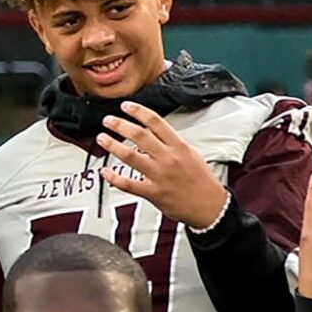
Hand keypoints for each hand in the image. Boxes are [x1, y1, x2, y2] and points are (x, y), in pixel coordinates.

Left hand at [99, 101, 231, 226]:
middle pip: (140, 136)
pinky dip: (113, 177)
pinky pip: (127, 184)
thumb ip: (171, 143)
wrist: (209, 205)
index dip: (138, 111)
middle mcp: (169, 158)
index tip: (126, 106)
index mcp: (179, 146)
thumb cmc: (200, 180)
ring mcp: (159, 175)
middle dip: (120, 125)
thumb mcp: (191, 154)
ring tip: (102, 138)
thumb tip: (153, 132)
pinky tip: (104, 171)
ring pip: (130, 156)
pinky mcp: (152, 192)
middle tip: (108, 120)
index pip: (156, 122)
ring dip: (113, 146)